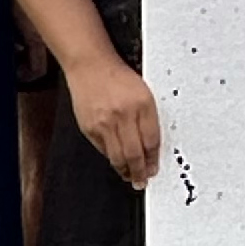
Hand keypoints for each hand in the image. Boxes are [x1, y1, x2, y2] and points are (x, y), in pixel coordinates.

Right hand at [68, 52, 162, 190]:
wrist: (90, 65)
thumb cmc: (117, 76)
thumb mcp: (143, 92)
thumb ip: (147, 118)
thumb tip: (150, 145)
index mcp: (143, 104)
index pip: (152, 140)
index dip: (153, 159)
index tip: (154, 167)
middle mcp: (124, 114)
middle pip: (135, 153)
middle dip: (140, 171)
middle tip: (143, 179)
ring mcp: (105, 123)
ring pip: (118, 156)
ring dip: (125, 170)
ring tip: (131, 177)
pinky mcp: (90, 127)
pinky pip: (103, 150)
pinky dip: (111, 159)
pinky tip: (116, 162)